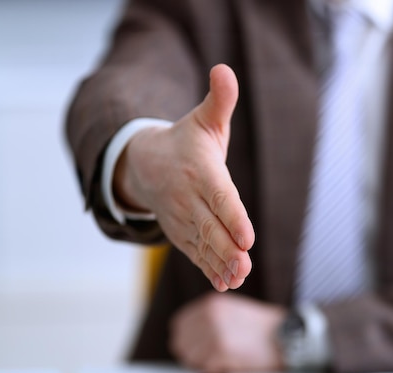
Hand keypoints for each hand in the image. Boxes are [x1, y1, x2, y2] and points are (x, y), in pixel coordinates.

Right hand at [113, 64, 253, 290]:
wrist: (145, 165)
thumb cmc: (185, 141)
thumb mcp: (204, 119)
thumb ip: (220, 100)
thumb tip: (225, 69)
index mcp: (199, 170)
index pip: (219, 195)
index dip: (232, 216)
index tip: (247, 236)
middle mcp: (188, 197)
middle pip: (210, 226)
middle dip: (227, 248)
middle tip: (245, 265)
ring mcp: (182, 218)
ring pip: (203, 244)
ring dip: (220, 263)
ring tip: (237, 278)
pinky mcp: (181, 233)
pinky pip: (195, 253)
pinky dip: (209, 268)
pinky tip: (225, 282)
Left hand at [170, 293, 285, 372]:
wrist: (284, 335)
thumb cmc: (261, 327)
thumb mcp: (232, 310)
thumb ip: (208, 318)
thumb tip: (187, 334)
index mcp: (211, 304)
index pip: (179, 324)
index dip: (186, 338)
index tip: (194, 345)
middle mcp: (209, 316)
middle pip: (181, 342)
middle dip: (191, 352)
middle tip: (208, 356)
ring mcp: (214, 334)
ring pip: (189, 357)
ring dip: (201, 362)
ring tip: (220, 359)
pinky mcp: (221, 352)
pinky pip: (204, 367)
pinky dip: (213, 369)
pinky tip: (227, 363)